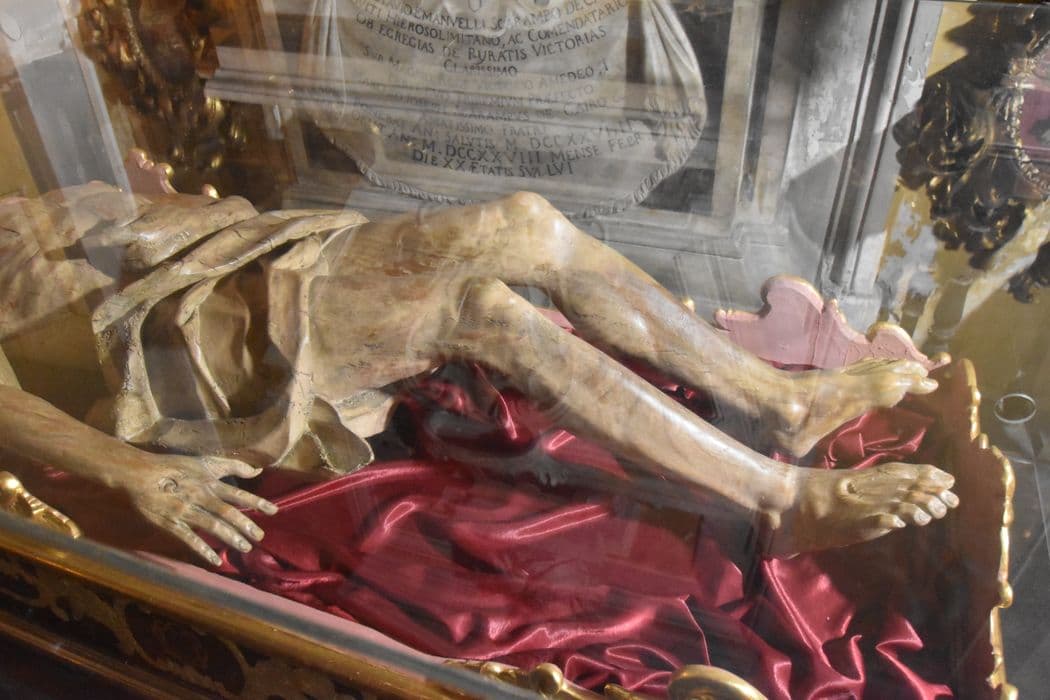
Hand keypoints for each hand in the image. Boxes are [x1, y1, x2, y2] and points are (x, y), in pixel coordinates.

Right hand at [123, 453, 277, 565]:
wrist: (140, 475)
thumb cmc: (174, 467)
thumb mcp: (204, 461)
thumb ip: (231, 465)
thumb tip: (257, 469)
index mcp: (209, 482)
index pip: (238, 493)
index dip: (256, 502)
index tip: (273, 511)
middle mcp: (201, 496)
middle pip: (227, 512)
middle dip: (245, 525)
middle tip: (260, 537)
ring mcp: (186, 511)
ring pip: (212, 526)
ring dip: (230, 537)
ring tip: (245, 548)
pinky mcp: (172, 524)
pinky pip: (190, 539)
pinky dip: (203, 550)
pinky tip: (216, 561)